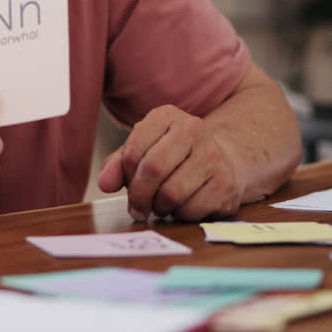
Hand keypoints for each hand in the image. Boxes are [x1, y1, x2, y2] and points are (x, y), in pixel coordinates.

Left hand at [96, 105, 245, 222]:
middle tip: (137, 207)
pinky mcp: (226, 183)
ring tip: (161, 204)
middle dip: (139, 196)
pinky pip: (191, 210)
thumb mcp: (142, 152)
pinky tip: (183, 206)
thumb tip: (104, 183)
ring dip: (159, 207)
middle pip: (153, 169)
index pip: (133, 150)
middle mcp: (193, 128)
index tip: (128, 184)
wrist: (222, 160)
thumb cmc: (173, 157)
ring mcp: (213, 155)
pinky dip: (180, 215)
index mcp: (166, 116)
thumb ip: (116, 165)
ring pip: (171, 193)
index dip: (125, 175)